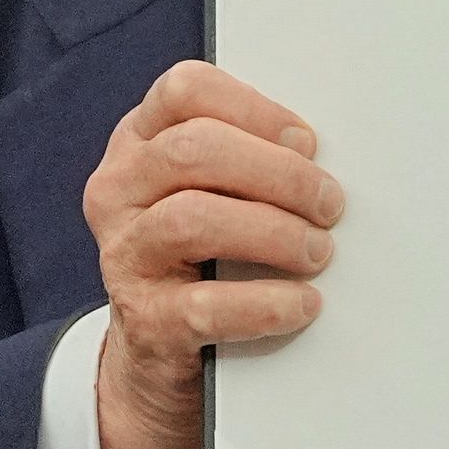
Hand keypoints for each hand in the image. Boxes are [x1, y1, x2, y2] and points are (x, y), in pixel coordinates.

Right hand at [83, 60, 343, 448]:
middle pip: (192, 150)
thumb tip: (320, 157)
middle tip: (330, 204)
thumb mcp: (212, 194)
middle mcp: (118, 190)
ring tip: (318, 252)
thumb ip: (246, 162)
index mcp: (138, 143)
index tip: (307, 142)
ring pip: (194, 219)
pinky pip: (206, 305)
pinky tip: (302, 304)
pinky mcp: (144, 320)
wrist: (161, 357)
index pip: (184, 91)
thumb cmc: (206, 258)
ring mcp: (124, 254)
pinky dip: (267, 303)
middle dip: (278, 173)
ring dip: (276, 232)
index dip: (254, 109)